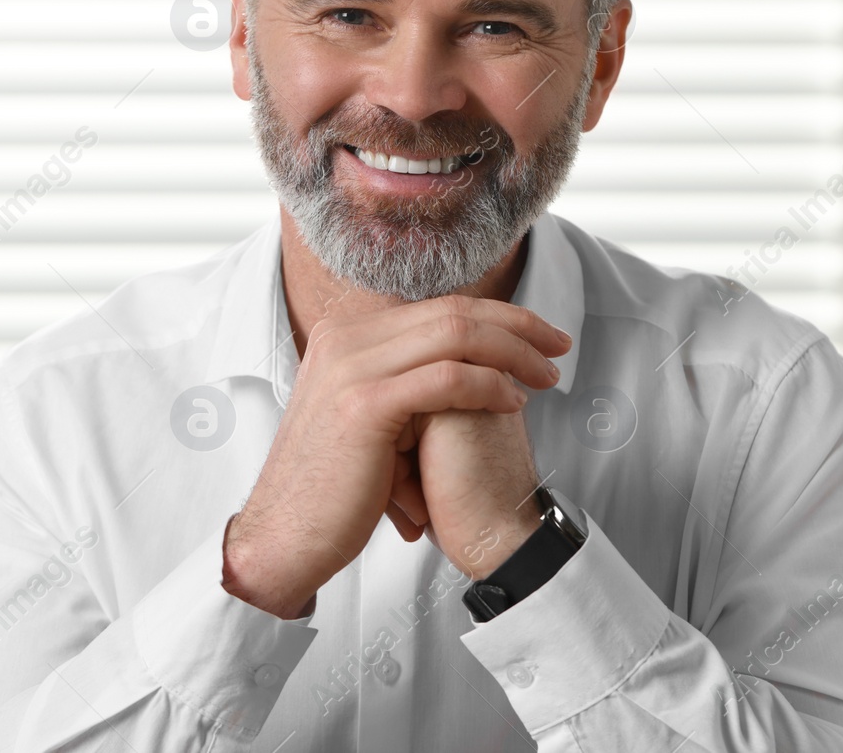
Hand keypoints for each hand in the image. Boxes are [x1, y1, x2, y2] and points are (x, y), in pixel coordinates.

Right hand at [222, 294, 568, 618]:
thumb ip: (404, 379)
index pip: (437, 306)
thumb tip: (460, 366)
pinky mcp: (364, 405)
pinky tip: (513, 404)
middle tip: (559, 347)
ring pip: (456, 337)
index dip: (497, 316)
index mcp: (345, 333)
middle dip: (517, 326)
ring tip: (547, 378)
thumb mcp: (366, 414)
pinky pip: (447, 380)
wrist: (283, 537)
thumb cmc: (335, 486)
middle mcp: (345, 338)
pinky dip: (489, 387)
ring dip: (513, 354)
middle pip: (452, 311)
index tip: (539, 336)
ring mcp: (351, 367)